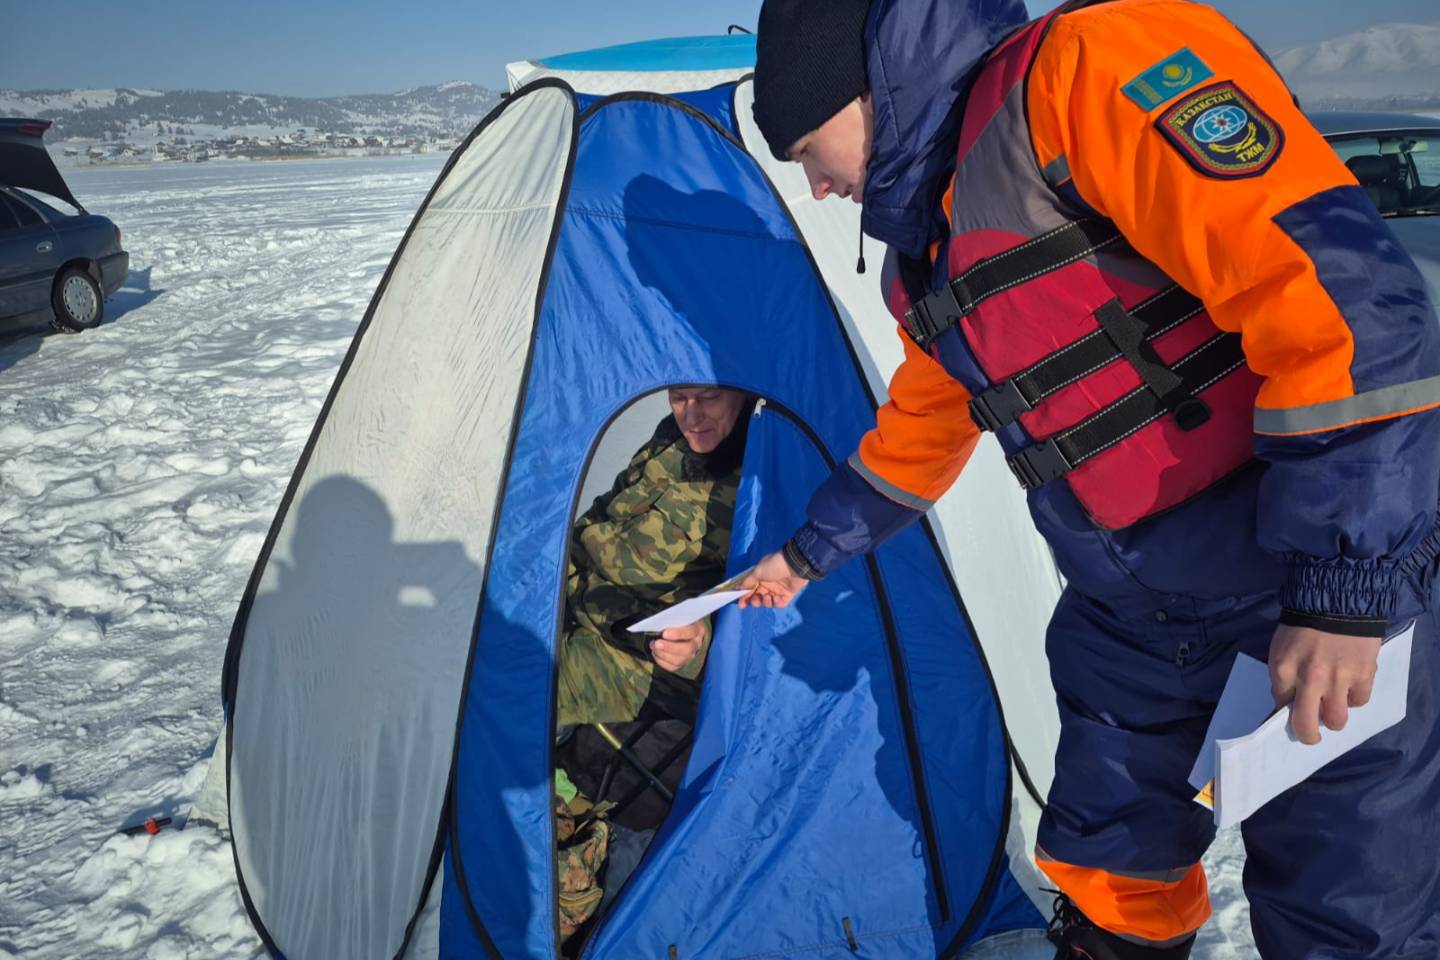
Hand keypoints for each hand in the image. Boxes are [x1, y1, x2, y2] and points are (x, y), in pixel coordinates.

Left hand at [650, 621, 703, 672]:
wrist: (684, 634)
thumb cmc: (680, 623)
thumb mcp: (680, 618)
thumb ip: (673, 620)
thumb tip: (660, 624)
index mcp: (698, 629)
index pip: (691, 632)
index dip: (678, 633)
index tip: (664, 633)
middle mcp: (696, 644)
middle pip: (687, 649)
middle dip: (669, 647)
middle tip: (656, 643)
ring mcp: (690, 656)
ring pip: (679, 660)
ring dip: (663, 654)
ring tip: (653, 646)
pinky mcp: (682, 664)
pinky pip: (672, 667)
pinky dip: (661, 661)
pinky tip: (655, 653)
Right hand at [737, 550, 809, 608]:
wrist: (794, 565)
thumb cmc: (774, 566)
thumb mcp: (758, 571)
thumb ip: (748, 581)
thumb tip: (739, 589)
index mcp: (760, 577)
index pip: (750, 589)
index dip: (745, 597)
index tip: (741, 604)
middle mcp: (768, 584)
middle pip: (758, 597)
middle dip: (755, 601)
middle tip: (756, 600)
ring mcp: (778, 590)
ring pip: (768, 601)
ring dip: (766, 602)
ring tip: (768, 597)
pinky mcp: (788, 595)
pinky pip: (780, 603)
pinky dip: (777, 603)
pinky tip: (777, 598)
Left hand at [1269, 624, 1380, 744]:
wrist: (1336, 601)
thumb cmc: (1302, 624)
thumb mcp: (1281, 649)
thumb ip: (1283, 677)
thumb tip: (1286, 704)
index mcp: (1283, 670)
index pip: (1280, 707)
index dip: (1284, 714)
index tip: (1288, 716)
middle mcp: (1310, 679)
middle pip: (1306, 726)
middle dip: (1307, 736)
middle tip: (1310, 735)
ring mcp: (1338, 679)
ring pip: (1337, 720)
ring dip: (1334, 718)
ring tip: (1332, 707)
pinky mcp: (1363, 675)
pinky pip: (1359, 702)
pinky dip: (1354, 698)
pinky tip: (1349, 686)